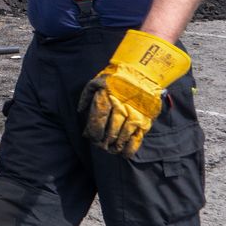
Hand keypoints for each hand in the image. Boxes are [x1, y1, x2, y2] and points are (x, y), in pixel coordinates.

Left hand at [79, 30, 190, 157]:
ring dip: (116, 145)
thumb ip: (87, 96)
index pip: (99, 118)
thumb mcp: (96, 82)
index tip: (91, 137)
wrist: (142, 71)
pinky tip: (125, 153)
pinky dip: (131, 147)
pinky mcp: (146, 118)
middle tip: (100, 146)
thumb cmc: (115, 78)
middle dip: (104, 140)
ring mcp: (135, 112)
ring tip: (111, 150)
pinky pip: (138, 136)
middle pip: (111, 128)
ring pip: (124, 134)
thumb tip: (80, 111)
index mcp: (107, 96)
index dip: (94, 130)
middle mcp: (121, 106)